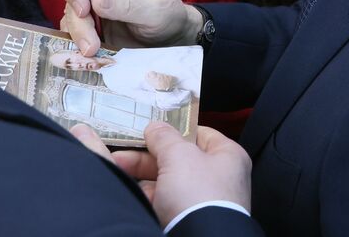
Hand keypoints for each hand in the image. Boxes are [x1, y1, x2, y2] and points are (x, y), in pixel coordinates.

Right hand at [60, 0, 200, 55]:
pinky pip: (74, 37)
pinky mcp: (93, 32)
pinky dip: (76, 46)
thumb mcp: (154, 10)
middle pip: (72, 1)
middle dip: (78, 24)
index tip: (83, 11)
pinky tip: (89, 57)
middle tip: (90, 46)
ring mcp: (94, 13)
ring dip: (77, 38)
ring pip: (71, 20)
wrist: (173, 38)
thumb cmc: (168, 16)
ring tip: (92, 53)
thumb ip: (127, 4)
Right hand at [110, 123, 251, 224]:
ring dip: (145, 178)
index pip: (200, 134)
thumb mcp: (178, 156)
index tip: (150, 132)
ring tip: (120, 171)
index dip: (174, 131)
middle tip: (122, 155)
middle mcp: (220, 178)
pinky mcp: (190, 220)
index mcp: (228, 156)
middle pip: (179, 160)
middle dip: (148, 157)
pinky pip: (166, 205)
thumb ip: (165, 138)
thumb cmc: (198, 194)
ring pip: (169, 183)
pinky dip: (150, 200)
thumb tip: (155, 127)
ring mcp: (205, 201)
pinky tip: (134, 195)